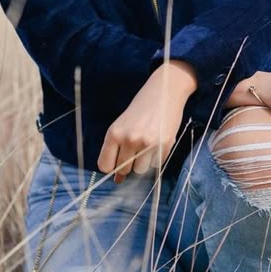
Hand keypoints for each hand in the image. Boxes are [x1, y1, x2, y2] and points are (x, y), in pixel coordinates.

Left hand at [97, 60, 196, 182]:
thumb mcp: (123, 125)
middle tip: (135, 149)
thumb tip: (117, 181)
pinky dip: (156, 158)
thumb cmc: (141, 108)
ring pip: (140, 170)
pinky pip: (156, 165)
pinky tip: (157, 141)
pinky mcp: (164, 145)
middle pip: (123, 170)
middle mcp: (130, 139)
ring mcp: (148, 143)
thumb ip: (116, 149)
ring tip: (147, 145)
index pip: (105, 166)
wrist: (165, 90)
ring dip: (143, 162)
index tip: (116, 162)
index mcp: (114, 133)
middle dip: (128, 164)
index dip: (111, 167)